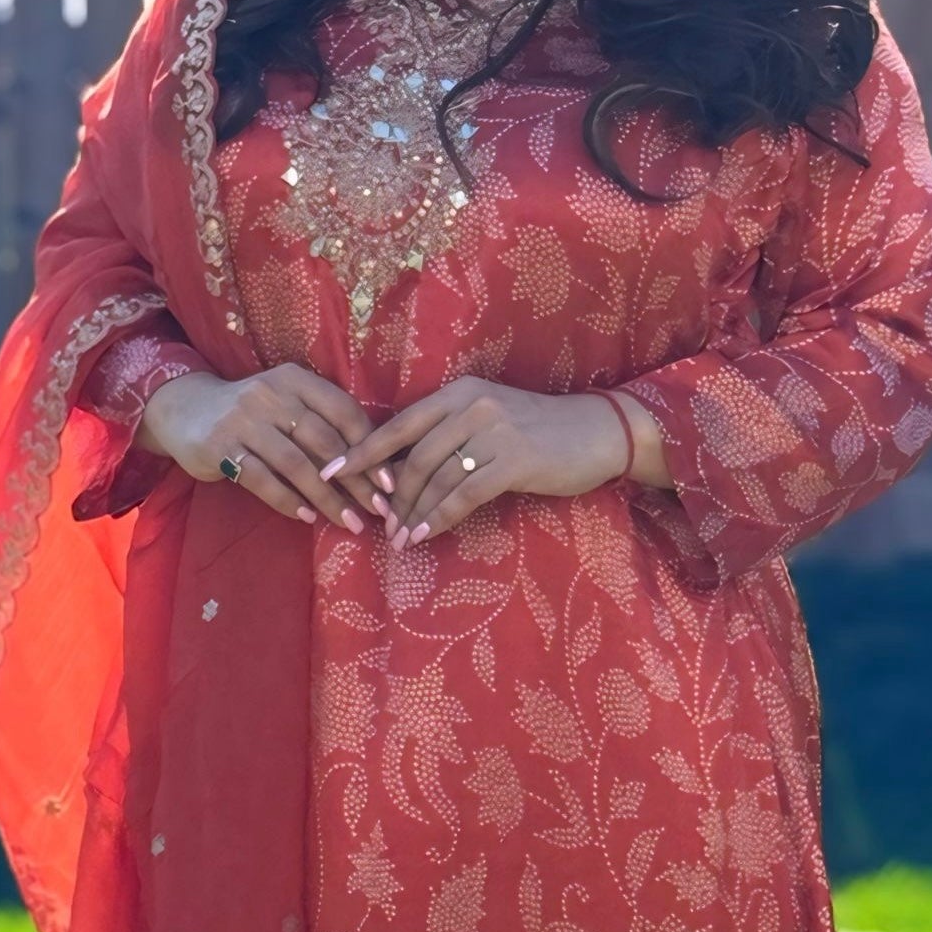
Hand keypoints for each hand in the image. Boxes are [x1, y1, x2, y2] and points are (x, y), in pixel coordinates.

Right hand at [140, 364, 385, 532]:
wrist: (185, 410)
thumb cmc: (252, 414)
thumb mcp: (286, 404)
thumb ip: (320, 425)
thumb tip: (373, 468)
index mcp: (295, 380)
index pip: (343, 411)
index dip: (370, 448)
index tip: (389, 481)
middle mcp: (270, 394)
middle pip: (324, 442)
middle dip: (356, 480)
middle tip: (378, 510)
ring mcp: (243, 420)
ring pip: (296, 464)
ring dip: (327, 498)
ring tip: (348, 521)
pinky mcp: (220, 447)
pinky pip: (262, 479)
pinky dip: (288, 501)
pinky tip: (307, 518)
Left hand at [335, 377, 639, 548]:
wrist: (599, 432)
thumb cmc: (540, 432)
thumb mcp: (490, 421)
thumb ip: (450, 436)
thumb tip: (401, 473)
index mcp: (459, 392)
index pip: (399, 424)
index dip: (363, 451)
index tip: (333, 473)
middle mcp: (471, 405)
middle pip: (413, 457)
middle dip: (391, 496)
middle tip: (380, 526)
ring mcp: (494, 430)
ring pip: (436, 478)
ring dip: (413, 513)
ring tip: (400, 539)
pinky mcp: (514, 459)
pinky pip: (464, 494)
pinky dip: (440, 517)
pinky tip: (426, 535)